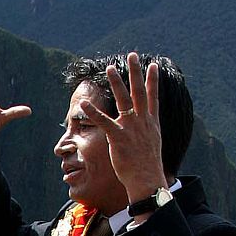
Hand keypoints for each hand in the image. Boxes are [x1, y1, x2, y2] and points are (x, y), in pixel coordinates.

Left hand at [77, 52, 167, 206]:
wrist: (147, 180)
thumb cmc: (147, 166)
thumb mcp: (151, 145)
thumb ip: (146, 133)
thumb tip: (145, 131)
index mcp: (151, 123)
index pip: (153, 97)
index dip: (152, 80)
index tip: (152, 65)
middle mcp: (143, 122)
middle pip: (139, 92)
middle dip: (135, 72)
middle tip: (133, 55)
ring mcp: (131, 128)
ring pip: (123, 100)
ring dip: (116, 83)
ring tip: (109, 68)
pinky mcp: (118, 137)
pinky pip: (103, 121)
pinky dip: (93, 112)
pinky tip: (83, 103)